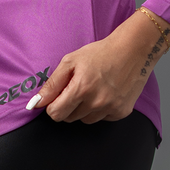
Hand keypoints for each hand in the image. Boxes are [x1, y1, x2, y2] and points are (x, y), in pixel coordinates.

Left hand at [32, 9, 169, 123]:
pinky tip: (105, 93)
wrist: (133, 50)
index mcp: (81, 89)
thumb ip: (52, 84)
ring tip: (93, 89)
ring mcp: (110, 108)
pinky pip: (102, 119)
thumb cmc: (100, 53)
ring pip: (85, 120)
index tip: (58, 96)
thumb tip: (36, 103)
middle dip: (68, 106)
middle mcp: (96, 102)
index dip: (53, 105)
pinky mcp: (121, 112)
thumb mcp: (71, 61)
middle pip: (69, 118)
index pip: (55, 113)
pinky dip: (101, 110)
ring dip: (84, 109)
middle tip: (78, 88)